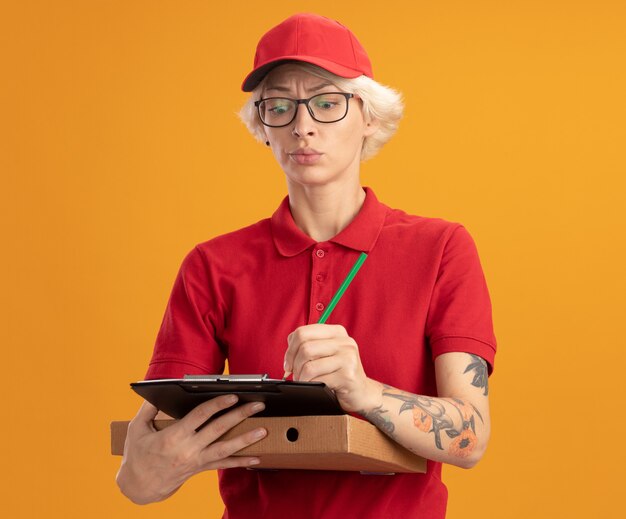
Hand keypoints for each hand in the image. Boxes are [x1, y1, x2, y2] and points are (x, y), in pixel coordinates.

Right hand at [116, 396, 266, 504]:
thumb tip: (158, 389)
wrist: (139, 487)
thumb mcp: (137, 429)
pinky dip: (241, 461)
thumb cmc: (137, 455)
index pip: (200, 416)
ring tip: (263, 430)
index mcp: (174, 436)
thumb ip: (149, 408)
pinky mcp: (200, 469)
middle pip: (219, 430)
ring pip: (225, 449)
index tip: (233, 396)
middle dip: (240, 416)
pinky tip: (256, 457)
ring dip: (246, 439)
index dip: (218, 405)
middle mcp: (188, 449)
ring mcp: (196, 461)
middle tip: (258, 405)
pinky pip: (223, 465)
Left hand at [283, 324, 380, 412]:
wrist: (361, 393)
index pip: (303, 332)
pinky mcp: (347, 376)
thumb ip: (308, 346)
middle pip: (305, 348)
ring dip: (301, 377)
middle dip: (294, 365)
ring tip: (303, 382)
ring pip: (309, 365)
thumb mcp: (325, 354)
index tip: (288, 363)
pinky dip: (310, 386)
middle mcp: (345, 342)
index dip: (290, 349)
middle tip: (295, 375)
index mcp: (337, 332)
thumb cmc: (339, 373)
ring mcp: (348, 358)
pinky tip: (314, 387)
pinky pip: (318, 380)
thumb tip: (289, 354)